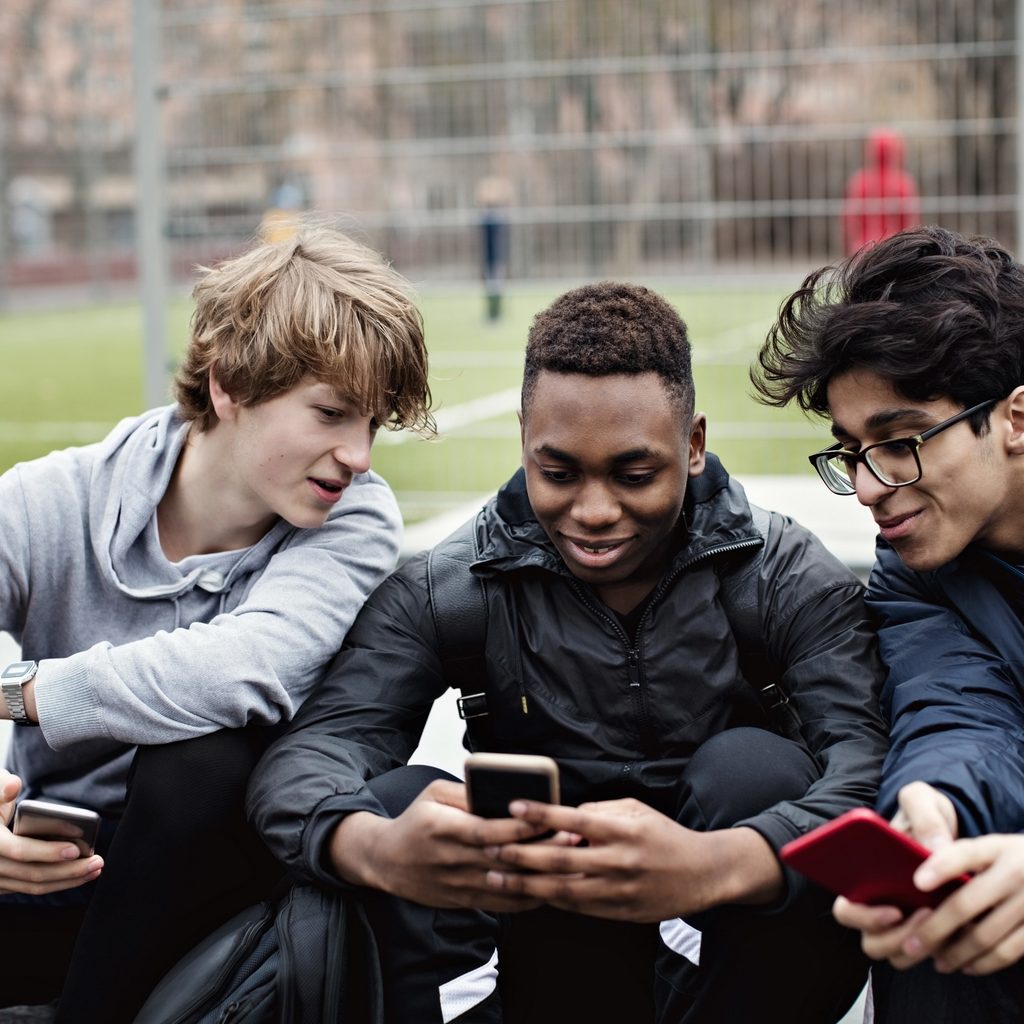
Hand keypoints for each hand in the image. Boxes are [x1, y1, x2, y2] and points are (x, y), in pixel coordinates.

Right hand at [0, 771, 103, 895]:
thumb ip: (3, 787)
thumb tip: (14, 785)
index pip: (20, 850)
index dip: (47, 852)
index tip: (75, 850)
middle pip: (32, 874)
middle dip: (68, 870)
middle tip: (97, 862)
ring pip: (33, 886)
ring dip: (66, 880)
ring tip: (94, 870)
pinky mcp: (3, 883)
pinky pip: (30, 888)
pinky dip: (55, 883)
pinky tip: (77, 875)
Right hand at [328, 778, 548, 912]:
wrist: (387, 861)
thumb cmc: (415, 821)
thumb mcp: (433, 794)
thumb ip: (466, 792)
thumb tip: (500, 789)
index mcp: (446, 829)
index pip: (490, 831)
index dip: (520, 828)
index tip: (548, 819)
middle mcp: (454, 860)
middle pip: (505, 859)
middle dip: (540, 850)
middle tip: (571, 839)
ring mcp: (460, 884)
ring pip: (507, 885)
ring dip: (540, 876)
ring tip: (569, 863)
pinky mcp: (464, 900)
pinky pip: (502, 904)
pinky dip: (527, 899)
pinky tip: (549, 887)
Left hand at [483, 798, 781, 921]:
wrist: (701, 873)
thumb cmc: (664, 835)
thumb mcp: (635, 810)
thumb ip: (599, 811)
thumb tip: (564, 817)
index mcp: (622, 830)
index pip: (574, 820)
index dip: (542, 813)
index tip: (514, 807)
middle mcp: (618, 861)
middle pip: (560, 860)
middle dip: (521, 855)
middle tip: (491, 848)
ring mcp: (617, 890)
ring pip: (563, 890)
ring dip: (526, 885)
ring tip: (497, 879)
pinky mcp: (618, 911)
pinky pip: (577, 907)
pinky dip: (551, 900)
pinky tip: (529, 895)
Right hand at [831, 781, 960, 969]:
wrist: (949, 831)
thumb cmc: (924, 818)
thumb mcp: (922, 802)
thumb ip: (924, 816)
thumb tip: (935, 851)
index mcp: (860, 876)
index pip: (844, 909)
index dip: (861, 916)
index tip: (893, 909)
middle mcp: (873, 904)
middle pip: (869, 939)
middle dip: (892, 935)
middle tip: (920, 914)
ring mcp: (898, 922)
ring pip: (893, 953)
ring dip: (913, 943)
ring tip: (937, 918)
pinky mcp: (924, 933)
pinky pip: (921, 954)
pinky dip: (936, 946)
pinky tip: (953, 924)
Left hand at [905, 835, 1023, 975]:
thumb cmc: (1016, 861)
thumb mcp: (996, 848)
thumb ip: (963, 857)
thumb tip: (920, 880)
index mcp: (999, 848)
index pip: (966, 854)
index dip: (941, 867)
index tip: (918, 883)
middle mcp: (1017, 873)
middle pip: (966, 904)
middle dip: (934, 929)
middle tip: (910, 945)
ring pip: (984, 935)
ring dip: (955, 953)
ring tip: (936, 962)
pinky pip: (1008, 953)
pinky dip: (984, 963)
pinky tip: (967, 966)